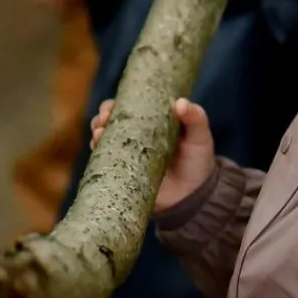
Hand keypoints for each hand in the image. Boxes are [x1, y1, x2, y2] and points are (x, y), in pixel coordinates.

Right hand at [90, 97, 215, 211]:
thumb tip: (180, 103)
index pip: (125, 108)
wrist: (196, 194)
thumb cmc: (198, 160)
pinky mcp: (124, 175)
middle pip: (108, 123)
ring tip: (99, 135)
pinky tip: (98, 153)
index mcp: (149, 122)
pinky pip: (105, 165)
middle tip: (103, 121)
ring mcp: (127, 156)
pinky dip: (99, 158)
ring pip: (102, 141)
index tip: (111, 108)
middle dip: (100, 119)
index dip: (113, 106)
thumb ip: (195, 118)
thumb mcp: (200, 137)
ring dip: (96, 136)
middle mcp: (133, 137)